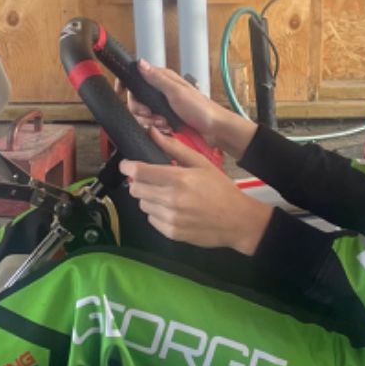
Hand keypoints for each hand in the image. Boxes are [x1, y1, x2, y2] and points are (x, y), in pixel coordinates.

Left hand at [121, 126, 274, 254]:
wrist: (237, 221)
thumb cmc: (221, 189)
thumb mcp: (201, 163)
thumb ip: (174, 148)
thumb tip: (152, 132)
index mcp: (179, 179)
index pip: (139, 172)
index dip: (128, 167)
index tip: (127, 165)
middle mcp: (171, 200)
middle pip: (136, 189)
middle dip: (138, 182)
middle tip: (150, 179)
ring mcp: (170, 218)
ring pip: (143, 205)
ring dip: (149, 198)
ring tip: (166, 195)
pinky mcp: (171, 233)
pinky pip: (151, 219)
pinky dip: (157, 213)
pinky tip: (172, 209)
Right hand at [127, 60, 256, 156]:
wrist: (214, 129)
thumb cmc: (200, 108)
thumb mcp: (177, 92)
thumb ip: (157, 79)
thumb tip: (141, 63)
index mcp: (163, 79)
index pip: (136, 77)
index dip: (126, 83)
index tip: (120, 91)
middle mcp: (160, 92)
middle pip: (135, 99)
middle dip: (140, 110)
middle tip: (151, 115)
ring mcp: (161, 107)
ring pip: (141, 114)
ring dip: (149, 121)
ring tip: (164, 123)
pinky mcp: (164, 120)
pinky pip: (150, 125)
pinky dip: (156, 128)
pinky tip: (166, 128)